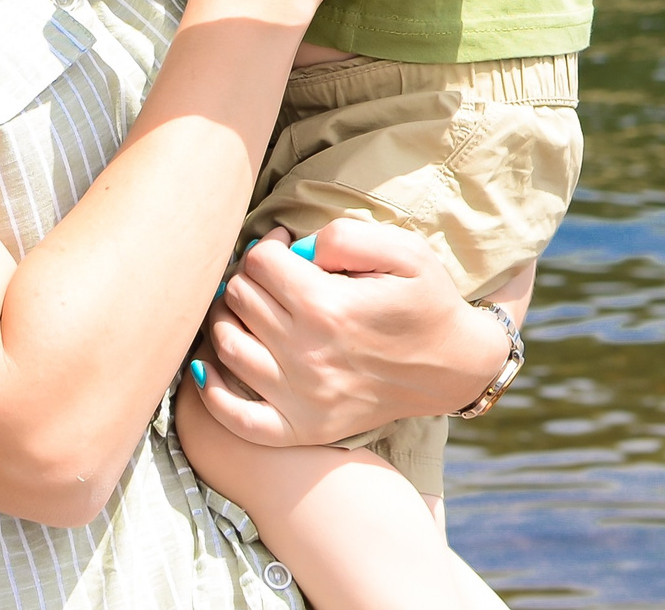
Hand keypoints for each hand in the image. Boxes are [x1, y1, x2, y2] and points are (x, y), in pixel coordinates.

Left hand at [195, 222, 517, 446]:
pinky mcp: (302, 428)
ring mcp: (301, 398)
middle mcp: (307, 355)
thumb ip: (347, 235)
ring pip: (227, 345)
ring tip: (250, 306)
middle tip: (272, 273)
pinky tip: (211, 365)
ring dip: (227, 318)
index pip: (259, 263)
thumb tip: (297, 246)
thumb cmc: (427, 302)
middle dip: (249, 275)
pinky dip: (212, 390)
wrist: (454, 367)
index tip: (284, 245)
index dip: (267, 244)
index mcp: (329, 307)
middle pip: (238, 298)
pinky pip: (235, 417)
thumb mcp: (406, 250)